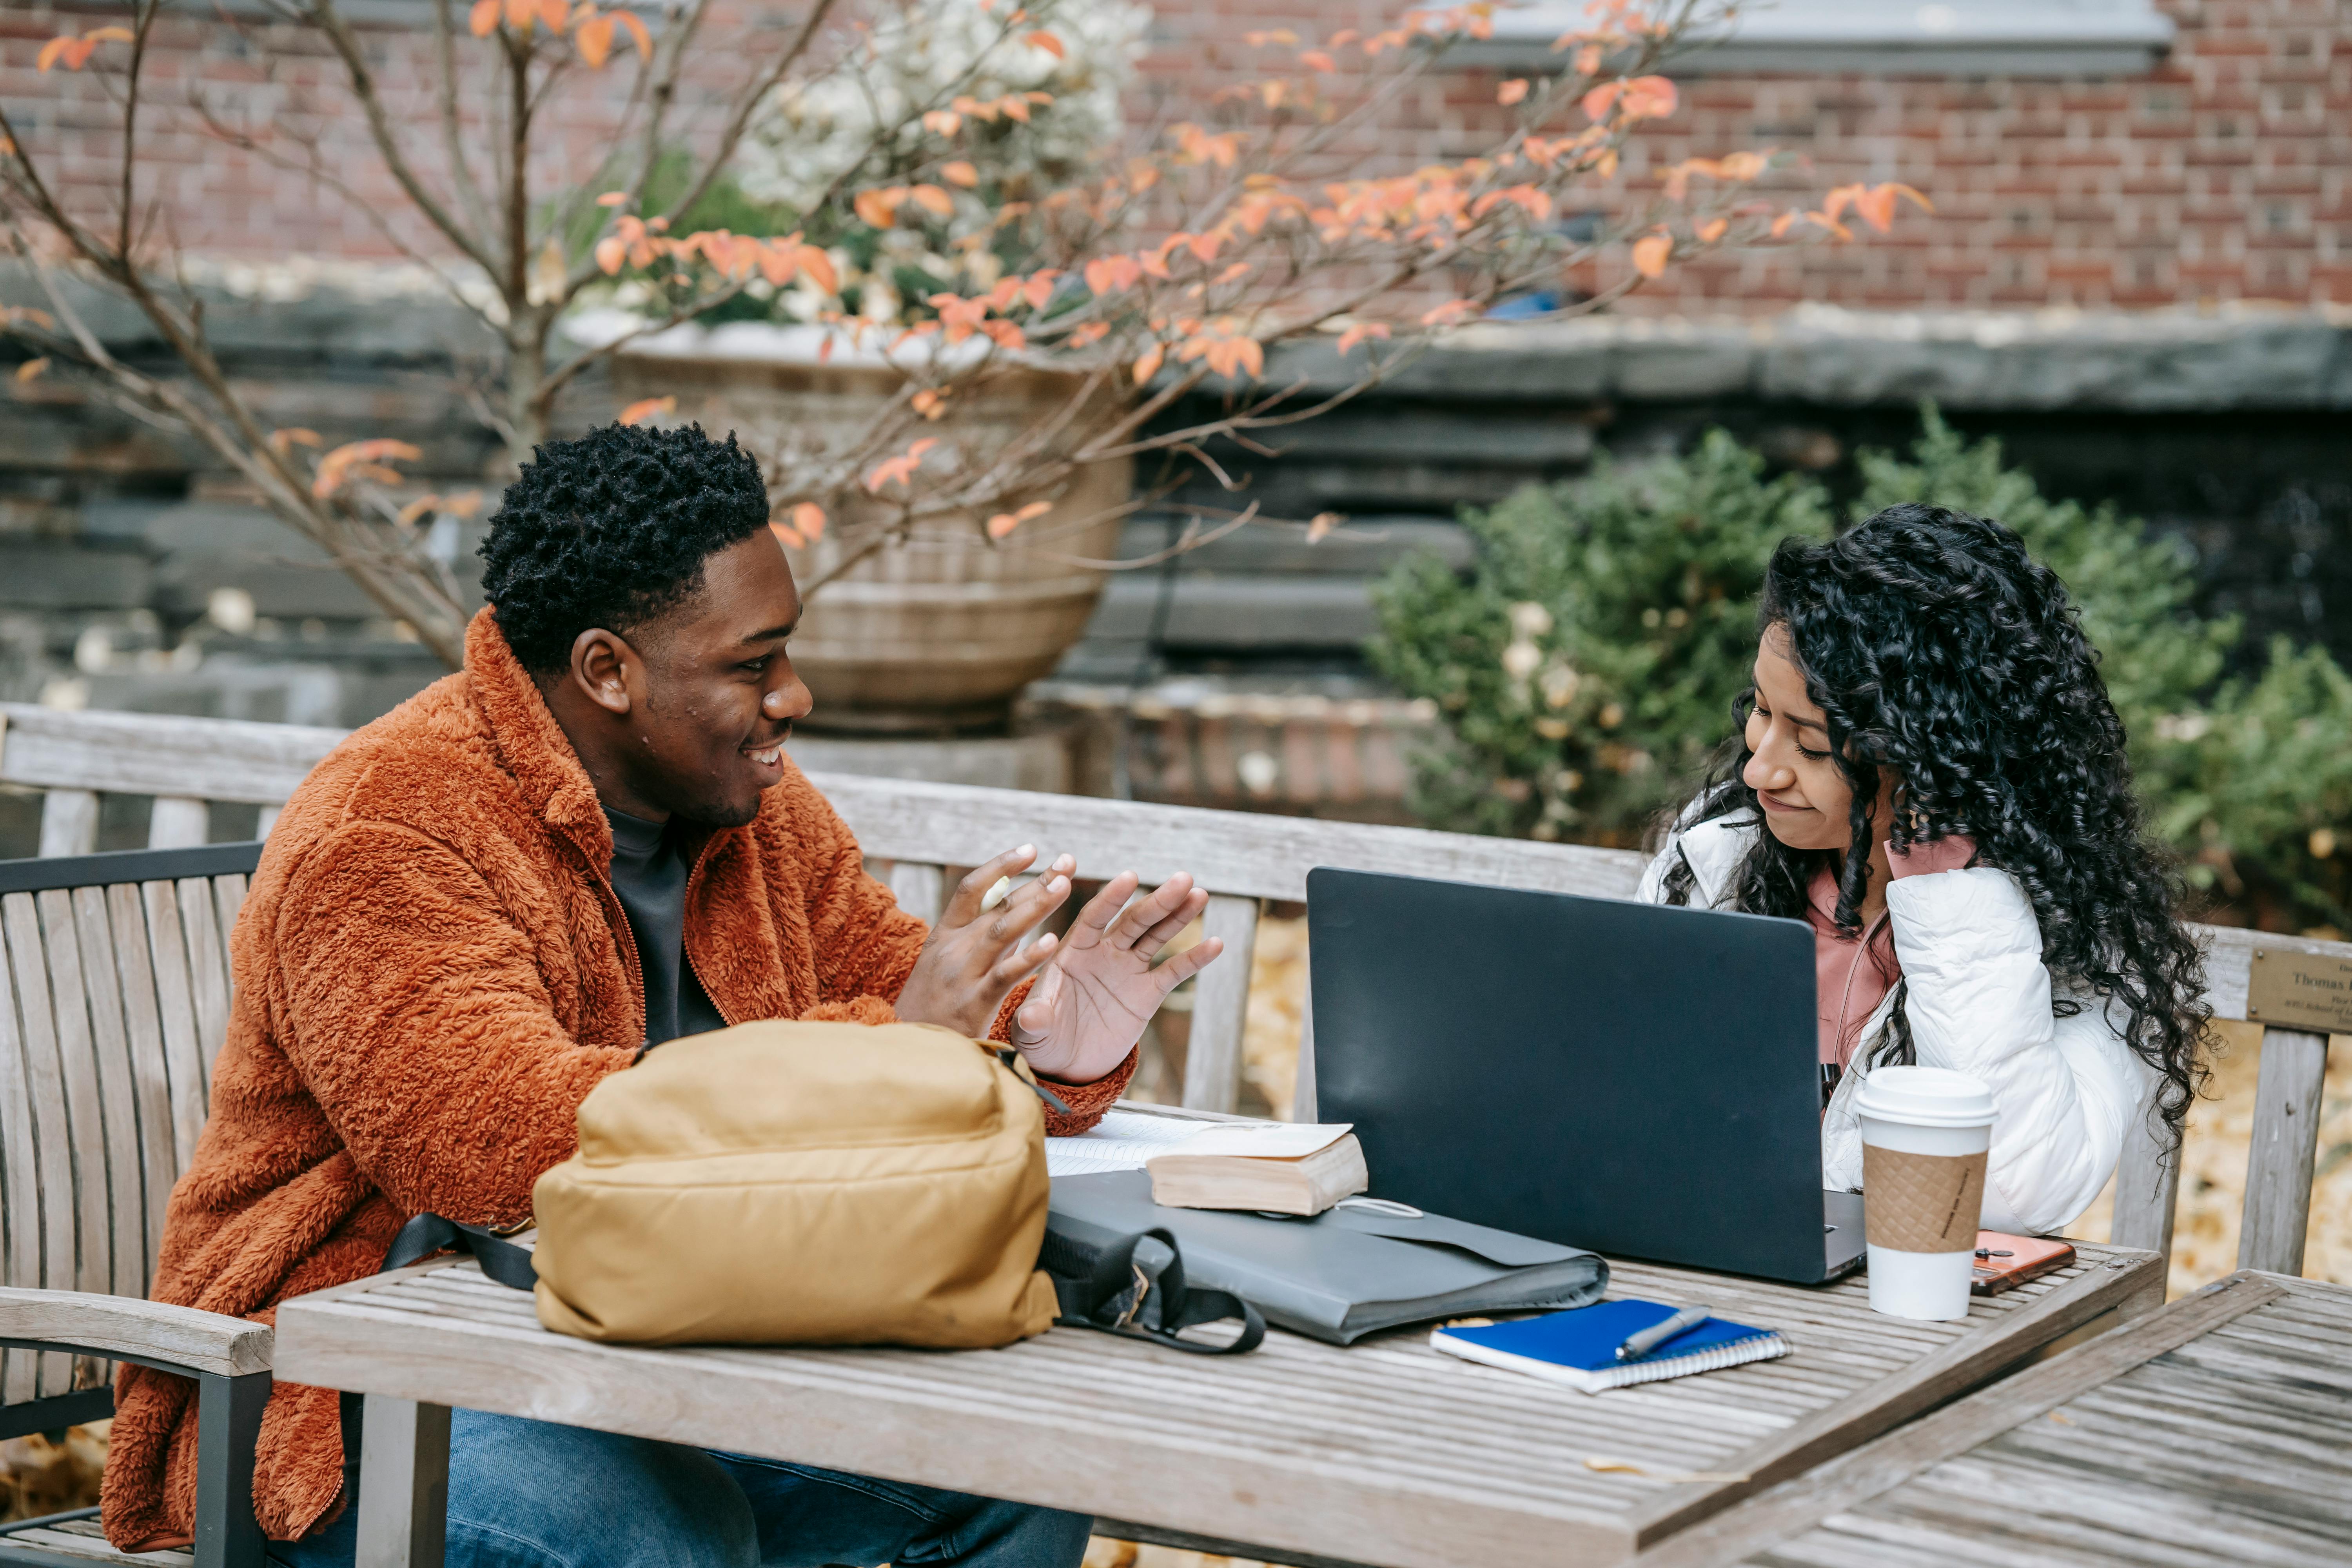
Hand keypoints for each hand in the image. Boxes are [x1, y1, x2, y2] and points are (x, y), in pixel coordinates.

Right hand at [893, 846, 1074, 1038]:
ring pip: (1002, 931)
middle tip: (1067, 862)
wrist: (906, 1051)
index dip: (1000, 865)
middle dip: (1035, 882)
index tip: (1031, 849)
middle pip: (997, 906)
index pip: (971, 888)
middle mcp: (952, 949)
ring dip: (1036, 906)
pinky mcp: (973, 1004)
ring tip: (1064, 886)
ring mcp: (962, 975)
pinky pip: (1004, 976)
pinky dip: (1029, 957)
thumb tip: (1015, 906)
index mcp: (944, 935)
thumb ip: (980, 936)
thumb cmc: (932, 1007)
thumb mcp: (946, 963)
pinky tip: (1052, 942)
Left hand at [1010, 871, 1223, 1084]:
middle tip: (1182, 879)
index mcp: (1072, 951)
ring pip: (1156, 936)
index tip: (1130, 877)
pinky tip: (1216, 943)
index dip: (1112, 898)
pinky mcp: (1146, 993)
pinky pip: (1173, 972)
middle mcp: (1102, 953)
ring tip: (1199, 894)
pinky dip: (1194, 958)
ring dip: (1178, 916)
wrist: (1064, 1063)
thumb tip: (1031, 1018)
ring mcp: (1127, 970)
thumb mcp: (1032, 1030)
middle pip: (1133, 921)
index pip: (1094, 918)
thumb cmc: (1041, 1038)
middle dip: (1157, 901)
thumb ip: (1035, 1019)